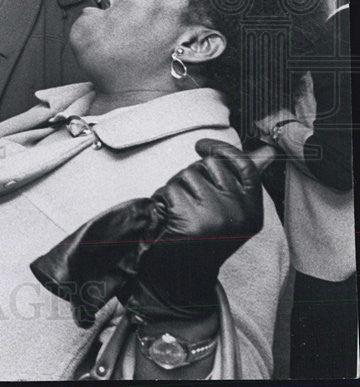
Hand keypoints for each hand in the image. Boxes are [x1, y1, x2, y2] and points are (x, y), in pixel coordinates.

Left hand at [127, 139, 262, 323]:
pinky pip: (168, 190)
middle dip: (191, 176)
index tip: (202, 146)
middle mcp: (239, 213)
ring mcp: (216, 216)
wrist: (183, 280)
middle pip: (209, 166)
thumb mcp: (231, 214)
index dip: (222, 149)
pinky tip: (168, 221)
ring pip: (185, 176)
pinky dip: (162, 201)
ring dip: (175, 190)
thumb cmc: (202, 240)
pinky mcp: (190, 220)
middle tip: (189, 204)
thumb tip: (264, 151)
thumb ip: (241, 183)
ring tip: (180, 214)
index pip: (243, 166)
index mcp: (252, 211)